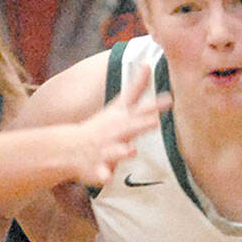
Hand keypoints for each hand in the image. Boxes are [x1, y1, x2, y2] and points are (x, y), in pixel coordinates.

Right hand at [70, 66, 170, 187]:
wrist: (71, 148)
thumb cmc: (102, 127)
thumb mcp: (119, 106)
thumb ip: (135, 88)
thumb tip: (147, 63)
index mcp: (122, 119)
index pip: (141, 111)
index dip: (155, 106)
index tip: (170, 100)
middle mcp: (114, 132)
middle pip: (129, 128)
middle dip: (142, 125)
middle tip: (155, 121)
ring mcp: (104, 149)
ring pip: (114, 151)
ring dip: (122, 151)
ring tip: (130, 151)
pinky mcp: (95, 166)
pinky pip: (99, 172)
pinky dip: (102, 175)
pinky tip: (106, 177)